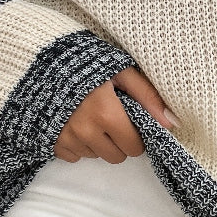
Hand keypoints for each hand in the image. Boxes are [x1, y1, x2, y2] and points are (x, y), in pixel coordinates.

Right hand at [53, 66, 180, 163]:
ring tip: (91, 117)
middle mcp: (85, 130)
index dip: (136, 136)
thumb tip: (171, 122)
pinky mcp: (53, 143)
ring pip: (96, 156)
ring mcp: (67, 138)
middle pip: (116, 156)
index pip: (134, 147)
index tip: (130, 122)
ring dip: (98, 142)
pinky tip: (76, 124)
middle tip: (112, 120)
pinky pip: (74, 156)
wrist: (45, 60)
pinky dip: (79, 145)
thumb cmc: (88, 64)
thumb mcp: (122, 72)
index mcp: (106, 113)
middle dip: (119, 142)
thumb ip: (147, 97)